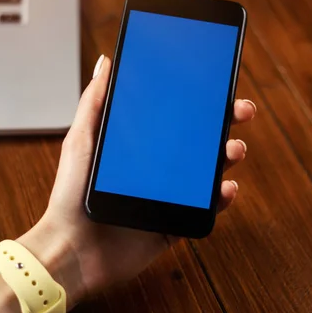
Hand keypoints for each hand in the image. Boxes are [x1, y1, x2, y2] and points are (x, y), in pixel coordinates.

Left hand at [19, 55, 256, 309]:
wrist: (72, 250)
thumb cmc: (70, 194)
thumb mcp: (81, 140)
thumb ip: (94, 103)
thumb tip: (106, 62)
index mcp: (141, 145)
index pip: (177, 116)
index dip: (199, 100)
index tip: (218, 84)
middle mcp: (159, 168)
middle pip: (200, 140)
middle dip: (225, 123)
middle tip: (241, 111)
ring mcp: (169, 195)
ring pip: (209, 172)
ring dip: (228, 156)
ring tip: (233, 150)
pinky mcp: (175, 223)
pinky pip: (206, 209)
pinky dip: (222, 198)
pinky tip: (226, 189)